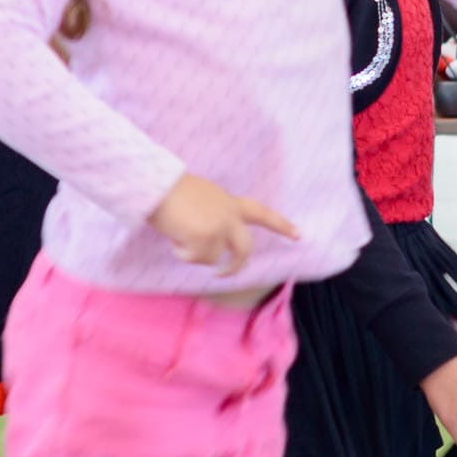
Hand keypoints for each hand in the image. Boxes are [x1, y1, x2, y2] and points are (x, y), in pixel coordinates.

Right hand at [152, 174, 299, 273]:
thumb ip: (213, 215)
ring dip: (192, 252)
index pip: (261, 213)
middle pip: (244, 248)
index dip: (280, 225)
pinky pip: (194, 258)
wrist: (157, 184)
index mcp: (229, 203)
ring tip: (177, 234)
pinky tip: (173, 236)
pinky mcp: (205, 239)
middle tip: (223, 273)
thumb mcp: (202, 199)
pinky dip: (181, 252)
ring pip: (211, 258)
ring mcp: (219, 228)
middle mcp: (229, 216)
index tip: (298, 234)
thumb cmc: (171, 190)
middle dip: (235, 265)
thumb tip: (206, 237)